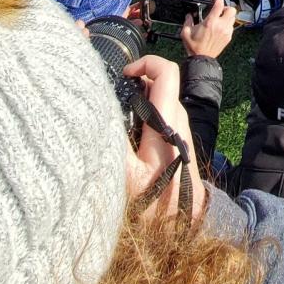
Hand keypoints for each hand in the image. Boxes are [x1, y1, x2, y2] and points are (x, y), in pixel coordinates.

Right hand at [121, 54, 204, 221]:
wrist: (185, 219)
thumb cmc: (156, 200)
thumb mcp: (128, 177)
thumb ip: (114, 144)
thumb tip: (98, 118)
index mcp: (167, 119)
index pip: (167, 72)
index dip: (145, 63)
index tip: (124, 75)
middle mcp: (177, 117)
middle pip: (159, 82)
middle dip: (135, 83)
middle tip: (111, 97)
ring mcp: (179, 126)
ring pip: (159, 97)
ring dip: (138, 99)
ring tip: (115, 114)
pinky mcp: (176, 135)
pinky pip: (159, 112)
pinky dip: (143, 112)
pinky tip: (126, 131)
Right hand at [181, 0, 236, 58]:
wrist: (201, 59)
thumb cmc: (195, 47)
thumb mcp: (186, 32)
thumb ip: (187, 21)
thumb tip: (189, 15)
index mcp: (210, 22)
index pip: (220, 4)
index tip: (216, 0)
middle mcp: (220, 26)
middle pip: (231, 10)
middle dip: (226, 8)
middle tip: (220, 10)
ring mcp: (226, 32)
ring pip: (233, 18)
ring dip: (228, 16)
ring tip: (221, 18)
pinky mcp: (228, 37)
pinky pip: (232, 27)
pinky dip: (228, 25)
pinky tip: (221, 27)